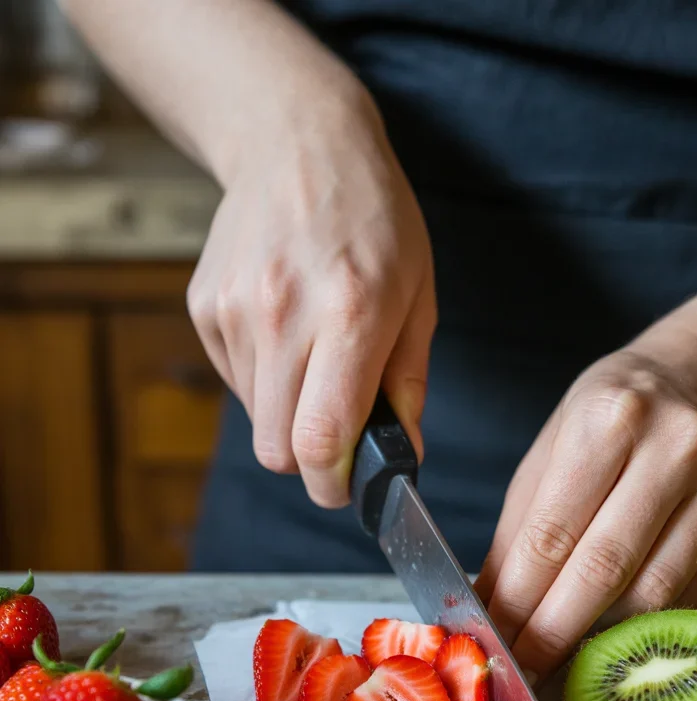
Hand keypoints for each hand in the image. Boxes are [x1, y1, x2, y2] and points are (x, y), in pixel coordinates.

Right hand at [187, 82, 435, 507]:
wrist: (296, 142)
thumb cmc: (374, 220)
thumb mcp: (418, 295)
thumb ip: (408, 384)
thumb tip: (403, 455)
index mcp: (350, 314)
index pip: (322, 438)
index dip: (334, 485)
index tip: (347, 489)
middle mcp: (283, 315)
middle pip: (277, 449)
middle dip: (309, 462)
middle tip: (337, 437)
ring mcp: (235, 311)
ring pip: (254, 421)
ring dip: (286, 416)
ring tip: (315, 359)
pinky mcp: (205, 308)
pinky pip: (235, 382)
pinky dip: (263, 380)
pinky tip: (285, 333)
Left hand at [475, 347, 696, 680]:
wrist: (694, 384)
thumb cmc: (606, 424)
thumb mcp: (548, 457)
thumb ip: (518, 535)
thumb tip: (492, 613)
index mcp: (609, 418)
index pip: (553, 533)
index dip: (520, 600)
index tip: (498, 643)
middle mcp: (676, 443)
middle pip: (606, 567)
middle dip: (556, 630)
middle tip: (527, 669)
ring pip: (656, 591)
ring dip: (604, 634)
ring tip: (569, 651)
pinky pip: (695, 593)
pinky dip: (652, 620)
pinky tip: (624, 623)